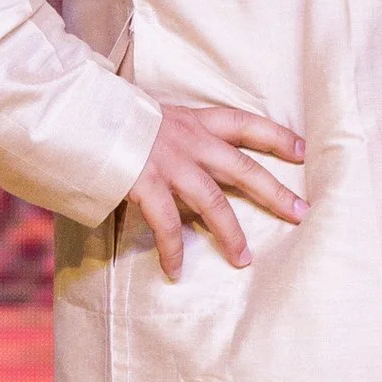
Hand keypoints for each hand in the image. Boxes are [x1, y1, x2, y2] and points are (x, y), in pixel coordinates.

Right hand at [125, 99, 305, 277]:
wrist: (78, 111)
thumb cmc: (114, 117)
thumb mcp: (155, 117)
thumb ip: (174, 135)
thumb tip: (188, 155)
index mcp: (193, 120)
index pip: (245, 124)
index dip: (276, 137)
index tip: (302, 150)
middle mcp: (188, 140)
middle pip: (243, 167)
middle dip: (274, 191)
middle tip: (301, 212)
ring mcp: (168, 162)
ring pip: (213, 201)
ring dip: (231, 233)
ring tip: (244, 259)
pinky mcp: (144, 182)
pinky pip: (166, 223)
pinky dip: (172, 249)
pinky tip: (176, 270)